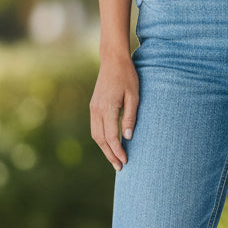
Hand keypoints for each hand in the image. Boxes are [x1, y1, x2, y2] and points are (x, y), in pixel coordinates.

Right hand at [90, 51, 138, 171]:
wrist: (113, 61)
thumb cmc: (127, 76)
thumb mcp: (134, 96)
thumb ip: (130, 117)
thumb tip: (128, 137)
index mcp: (107, 108)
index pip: (111, 137)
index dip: (118, 151)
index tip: (126, 161)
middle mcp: (97, 110)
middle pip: (101, 140)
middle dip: (110, 155)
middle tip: (120, 167)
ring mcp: (93, 108)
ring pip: (95, 135)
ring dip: (104, 149)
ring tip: (115, 159)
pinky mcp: (93, 106)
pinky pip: (95, 128)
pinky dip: (101, 139)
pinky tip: (109, 144)